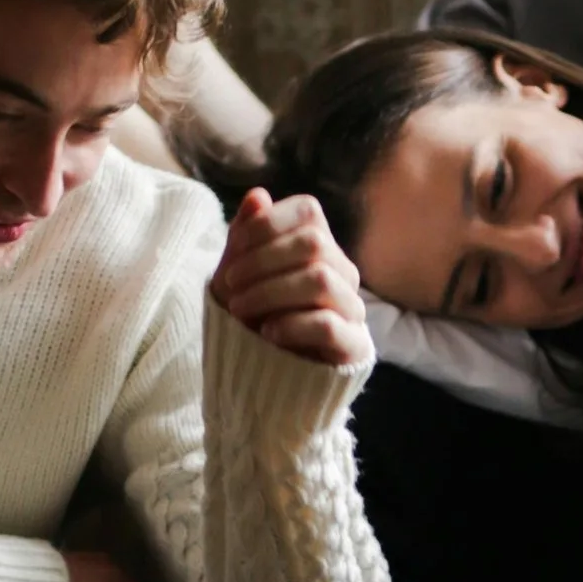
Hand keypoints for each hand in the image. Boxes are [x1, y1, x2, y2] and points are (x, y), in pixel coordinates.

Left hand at [210, 186, 369, 368]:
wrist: (261, 386)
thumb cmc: (251, 325)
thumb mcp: (237, 279)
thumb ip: (246, 239)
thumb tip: (257, 195)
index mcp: (321, 250)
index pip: (309, 211)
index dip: (268, 224)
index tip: (234, 250)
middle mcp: (343, 274)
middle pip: (313, 242)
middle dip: (262, 260)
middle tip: (229, 285)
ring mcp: (352, 311)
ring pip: (319, 280)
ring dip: (269, 292)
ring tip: (240, 310)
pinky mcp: (353, 348)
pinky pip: (329, 324)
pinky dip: (291, 324)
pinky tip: (267, 333)